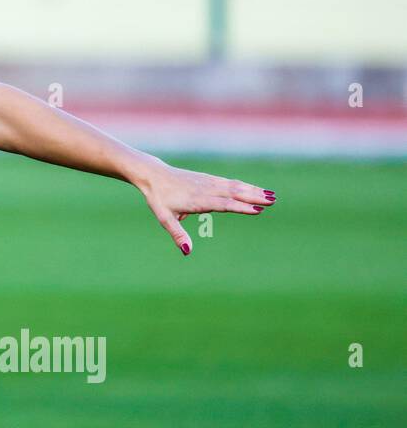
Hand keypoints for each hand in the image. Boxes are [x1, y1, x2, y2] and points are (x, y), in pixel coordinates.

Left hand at [134, 159, 275, 255]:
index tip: (257, 210)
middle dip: (253, 197)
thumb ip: (177, 234)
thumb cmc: (159, 198)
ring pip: (234, 186)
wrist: (154, 175)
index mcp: (197, 200)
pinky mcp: (209, 179)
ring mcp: (208, 182)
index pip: (222, 204)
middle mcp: (205, 189)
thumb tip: (187, 252)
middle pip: (233, 192)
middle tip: (273, 201)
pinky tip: (255, 190)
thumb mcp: (164, 218)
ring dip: (253, 190)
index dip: (240, 207)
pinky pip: (230, 182)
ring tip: (272, 196)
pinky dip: (244, 186)